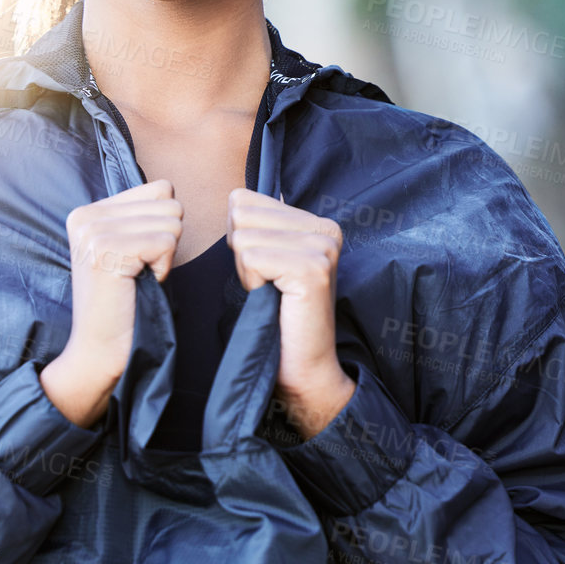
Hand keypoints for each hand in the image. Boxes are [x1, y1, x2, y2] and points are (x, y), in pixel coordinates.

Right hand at [39, 181, 182, 427]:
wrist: (98, 351)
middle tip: (139, 273)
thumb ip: (139, 216)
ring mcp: (93, 231)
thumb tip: (169, 189)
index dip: (164, 228)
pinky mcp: (107, 250)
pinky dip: (164, 268)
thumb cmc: (123, 304)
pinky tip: (140, 284)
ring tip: (138, 278)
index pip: (160, 189)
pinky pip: (167, 242)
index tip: (138, 259)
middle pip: (169, 202)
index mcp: (87, 211)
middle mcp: (85, 215)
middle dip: (167, 242)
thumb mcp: (127, 249)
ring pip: (172, 221)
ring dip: (166, 256)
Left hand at [227, 189, 355, 439]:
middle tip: (268, 284)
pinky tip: (275, 299)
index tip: (265, 271)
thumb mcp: (266, 261)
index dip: (239, 239)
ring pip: (243, 236)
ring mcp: (322, 247)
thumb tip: (238, 195)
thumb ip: (260, 226)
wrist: (301, 368)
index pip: (244, 199)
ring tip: (272, 292)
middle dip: (241, 252)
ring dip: (246, 270)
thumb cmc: (276, 317)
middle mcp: (326, 228)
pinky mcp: (313, 268)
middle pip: (240, 213)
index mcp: (317, 222)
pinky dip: (251, 282)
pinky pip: (251, 258)